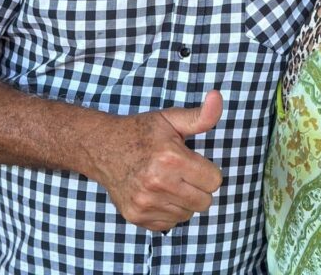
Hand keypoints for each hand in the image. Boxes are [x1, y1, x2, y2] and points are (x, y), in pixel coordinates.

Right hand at [88, 91, 223, 230]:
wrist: (102, 148)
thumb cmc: (141, 132)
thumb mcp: (171, 119)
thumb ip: (200, 115)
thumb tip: (218, 97)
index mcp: (171, 158)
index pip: (214, 181)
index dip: (207, 170)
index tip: (193, 161)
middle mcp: (158, 183)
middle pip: (204, 202)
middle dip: (198, 187)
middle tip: (182, 172)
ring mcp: (145, 202)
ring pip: (187, 214)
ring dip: (184, 200)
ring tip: (168, 181)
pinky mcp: (136, 216)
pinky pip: (169, 224)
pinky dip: (168, 211)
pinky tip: (158, 193)